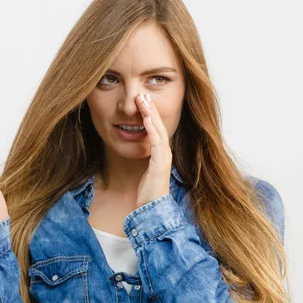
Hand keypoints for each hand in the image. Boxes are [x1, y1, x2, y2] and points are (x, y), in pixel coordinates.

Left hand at [135, 92, 171, 208]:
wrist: (152, 209)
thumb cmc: (147, 191)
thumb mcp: (144, 169)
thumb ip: (143, 157)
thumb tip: (137, 147)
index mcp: (161, 153)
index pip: (156, 128)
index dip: (151, 114)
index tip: (144, 100)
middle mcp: (165, 153)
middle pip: (159, 126)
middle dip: (151, 109)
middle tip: (144, 94)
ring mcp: (164, 158)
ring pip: (158, 131)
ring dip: (151, 115)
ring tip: (144, 101)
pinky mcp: (160, 165)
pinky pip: (157, 144)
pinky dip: (152, 131)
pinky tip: (146, 120)